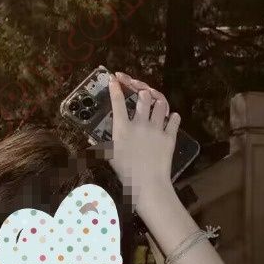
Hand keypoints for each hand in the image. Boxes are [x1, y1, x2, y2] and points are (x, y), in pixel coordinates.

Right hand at [106, 72, 180, 209]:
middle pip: (143, 97)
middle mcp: (140, 123)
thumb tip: (89, 137)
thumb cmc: (126, 173)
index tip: (114, 79)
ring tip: (156, 103)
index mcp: (123, 128)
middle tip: (140, 91)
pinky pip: (174, 120)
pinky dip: (173, 117)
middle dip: (142, 90)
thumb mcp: (109, 158)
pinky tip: (170, 118)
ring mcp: (157, 129)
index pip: (117, 102)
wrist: (148, 184)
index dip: (115, 88)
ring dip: (158, 101)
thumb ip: (100, 145)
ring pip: (160, 104)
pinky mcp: (170, 136)